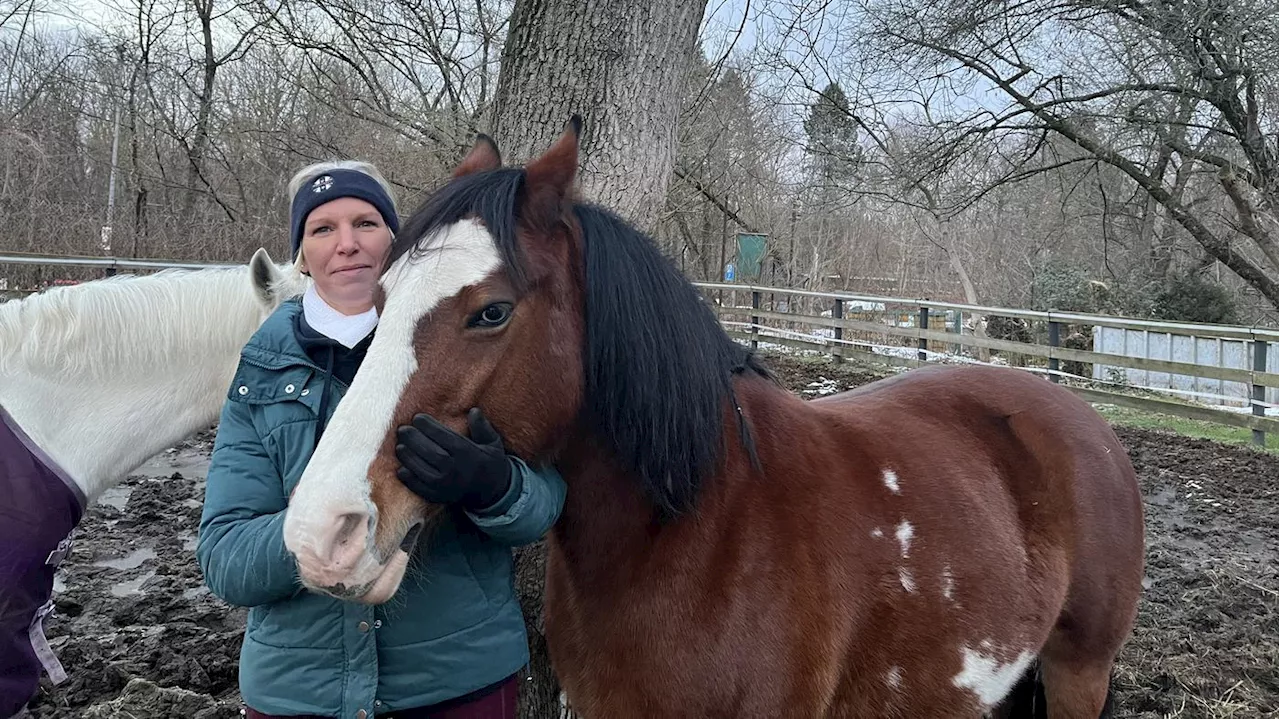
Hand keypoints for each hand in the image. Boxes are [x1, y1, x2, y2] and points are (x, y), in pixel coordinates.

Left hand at [394, 408, 513, 511]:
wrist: (492, 491)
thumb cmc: (489, 462)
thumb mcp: (493, 443)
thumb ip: (483, 427)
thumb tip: (474, 411)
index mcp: (468, 454)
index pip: (444, 437)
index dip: (428, 426)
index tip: (417, 418)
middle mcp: (456, 470)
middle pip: (430, 453)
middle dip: (414, 439)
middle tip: (402, 429)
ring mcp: (446, 485)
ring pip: (422, 470)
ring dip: (408, 457)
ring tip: (399, 446)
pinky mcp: (439, 496)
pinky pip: (421, 488)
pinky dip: (409, 480)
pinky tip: (401, 469)